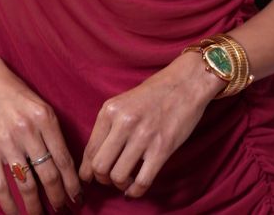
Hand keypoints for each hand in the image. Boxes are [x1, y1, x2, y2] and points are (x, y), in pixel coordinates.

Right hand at [0, 49, 82, 214]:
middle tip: (64, 209)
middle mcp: (28, 132)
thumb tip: (65, 166)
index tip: (79, 198)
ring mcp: (6, 143)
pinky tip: (15, 214)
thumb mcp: (40, 106)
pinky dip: (9, 204)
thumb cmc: (15, 93)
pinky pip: (1, 185)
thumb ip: (52, 132)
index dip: (73, 184)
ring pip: (26, 185)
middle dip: (58, 198)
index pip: (64, 160)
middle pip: (48, 176)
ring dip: (36, 207)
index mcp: (45, 119)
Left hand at [78, 51, 222, 198]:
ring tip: (126, 181)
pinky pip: (142, 181)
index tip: (89, 178)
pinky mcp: (162, 148)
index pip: (90, 150)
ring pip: (118, 176)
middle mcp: (123, 123)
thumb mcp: (124, 102)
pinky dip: (136, 191)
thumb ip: (109, 126)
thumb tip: (94, 159)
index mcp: (110, 110)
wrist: (186, 82)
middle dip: (102, 179)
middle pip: (99, 167)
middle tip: (109, 180)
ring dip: (120, 185)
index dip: (87, 170)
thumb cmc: (155, 93)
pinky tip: (136, 189)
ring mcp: (143, 136)